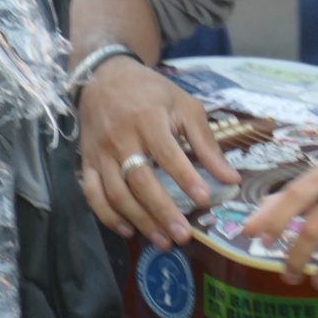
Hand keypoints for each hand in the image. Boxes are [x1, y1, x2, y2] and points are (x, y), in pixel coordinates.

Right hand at [78, 58, 239, 249]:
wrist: (106, 78)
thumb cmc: (153, 93)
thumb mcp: (184, 106)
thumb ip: (205, 142)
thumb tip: (230, 177)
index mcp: (149, 119)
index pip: (168, 153)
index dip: (185, 177)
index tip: (203, 199)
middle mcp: (122, 138)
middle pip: (140, 181)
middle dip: (162, 211)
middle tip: (182, 235)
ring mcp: (101, 153)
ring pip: (117, 194)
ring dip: (140, 220)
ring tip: (163, 240)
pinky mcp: (87, 163)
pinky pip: (93, 196)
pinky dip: (108, 217)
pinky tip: (128, 230)